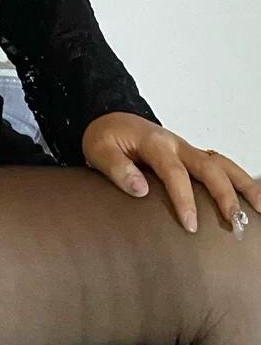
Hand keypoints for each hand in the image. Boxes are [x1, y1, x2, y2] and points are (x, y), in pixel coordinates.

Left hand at [81, 112, 260, 236]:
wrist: (110, 119)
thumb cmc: (105, 137)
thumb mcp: (99, 150)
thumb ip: (117, 168)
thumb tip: (139, 189)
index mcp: (154, 142)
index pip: (174, 172)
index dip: (184, 199)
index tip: (190, 225)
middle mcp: (177, 144)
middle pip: (209, 166)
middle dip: (225, 194)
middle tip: (234, 221)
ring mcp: (187, 150)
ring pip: (223, 163)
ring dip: (242, 185)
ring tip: (258, 209)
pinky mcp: (191, 157)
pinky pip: (220, 166)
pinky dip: (238, 180)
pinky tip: (251, 199)